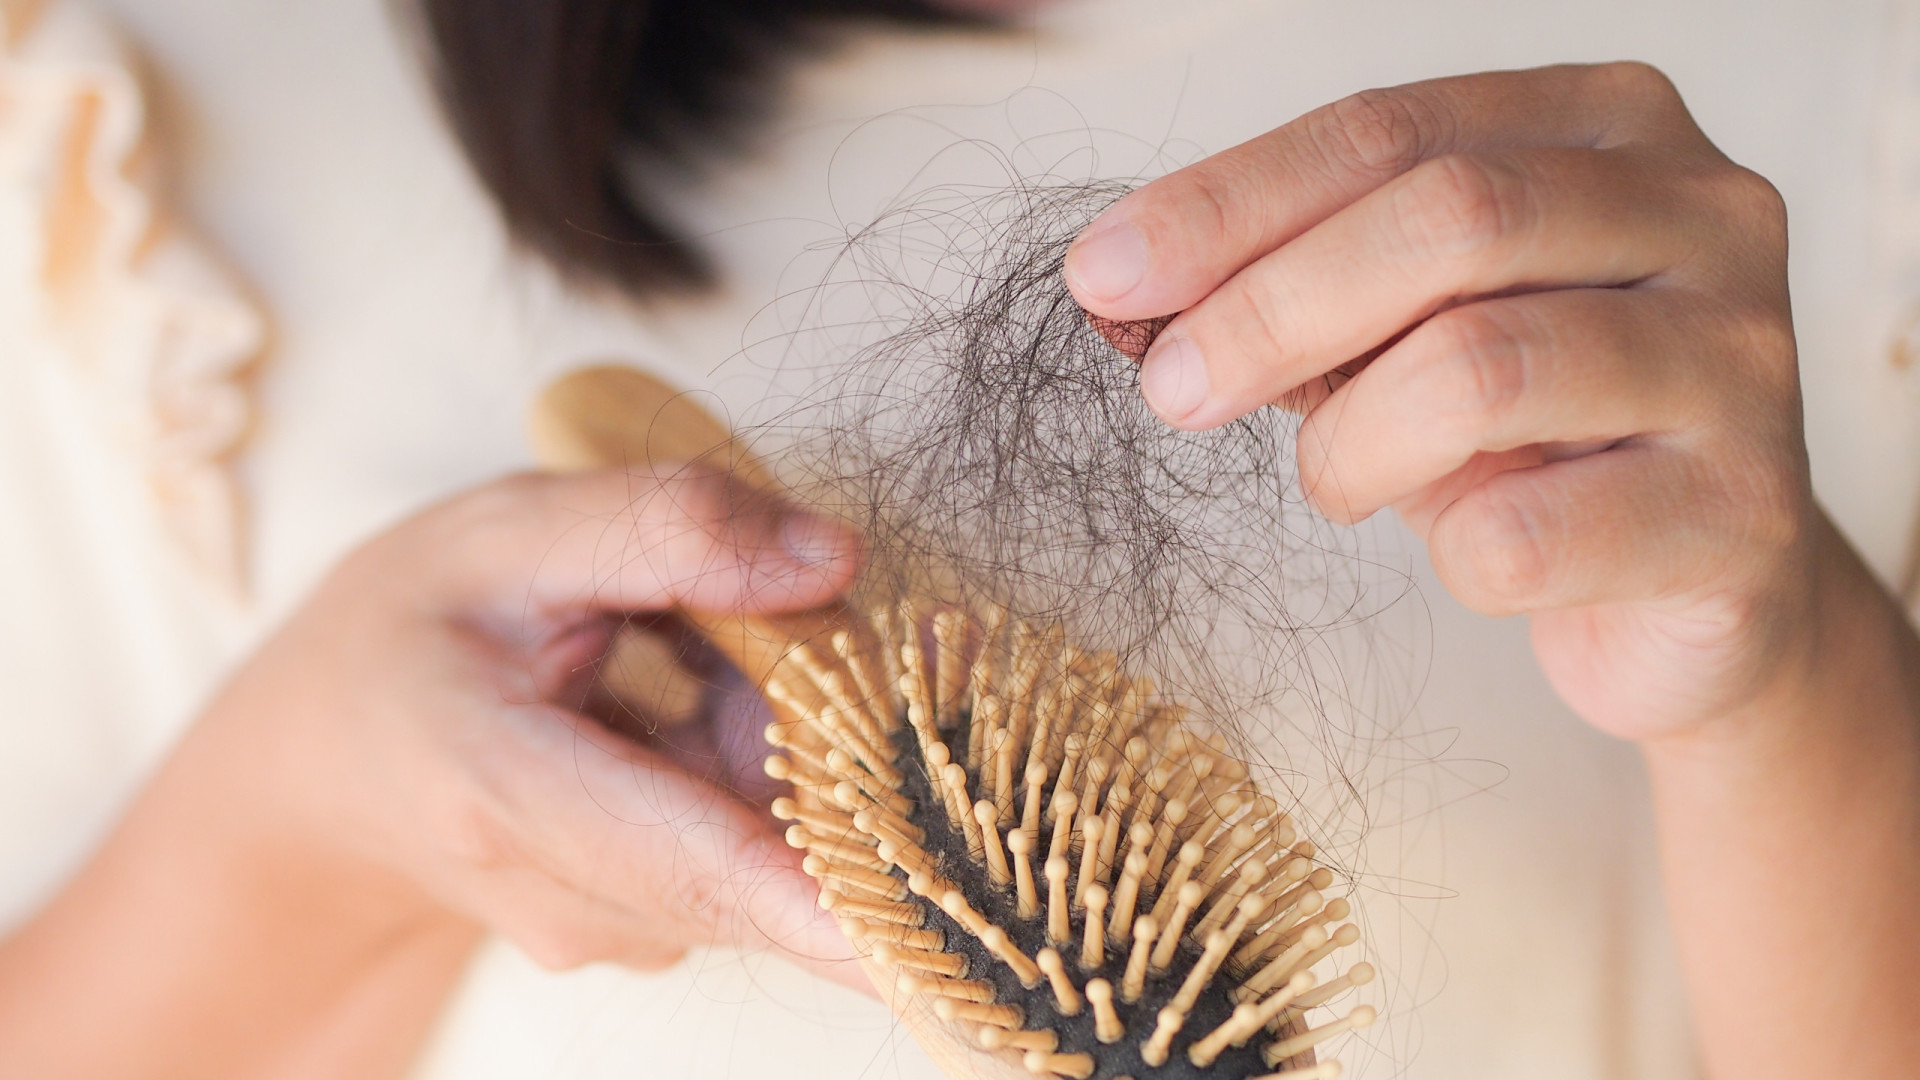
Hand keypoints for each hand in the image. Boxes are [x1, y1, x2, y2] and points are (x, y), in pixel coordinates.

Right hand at [193, 466, 865, 981]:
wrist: (329, 752)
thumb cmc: (411, 628)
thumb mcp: (512, 532)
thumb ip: (669, 529)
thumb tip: (833, 561)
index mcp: (503, 791)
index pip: (685, 860)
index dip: (816, 898)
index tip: (915, 935)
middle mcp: (569, 897)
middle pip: (769, 846)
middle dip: (853, 739)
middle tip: (903, 624)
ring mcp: (616, 927)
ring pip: (780, 844)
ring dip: (801, 737)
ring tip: (696, 637)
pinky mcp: (658, 923)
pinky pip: (765, 846)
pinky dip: (776, 761)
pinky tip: (696, 683)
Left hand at [1067, 62, 1815, 742]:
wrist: (1697, 596)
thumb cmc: (1532, 440)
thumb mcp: (1406, 335)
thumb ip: (1296, 290)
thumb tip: (1122, 287)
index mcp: (1608, 126)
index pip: (1391, 130)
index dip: (1230, 202)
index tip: (1104, 275)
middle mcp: (1706, 211)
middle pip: (1449, 220)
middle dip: (1271, 307)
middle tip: (1172, 390)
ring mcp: (1744, 358)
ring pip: (1483, 368)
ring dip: (1352, 444)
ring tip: (1338, 481)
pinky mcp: (1748, 513)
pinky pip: (1529, 533)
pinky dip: (1450, 556)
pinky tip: (1467, 551)